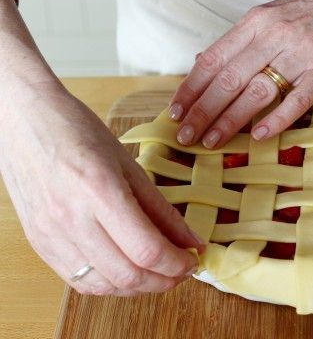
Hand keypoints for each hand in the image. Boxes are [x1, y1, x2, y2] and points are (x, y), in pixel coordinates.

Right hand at [0, 87, 203, 295]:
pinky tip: (127, 270)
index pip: (147, 249)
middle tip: (181, 269)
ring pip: (104, 286)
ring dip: (138, 287)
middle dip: (164, 280)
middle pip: (127, 275)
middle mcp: (71, 218)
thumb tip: (191, 241)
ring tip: (158, 271)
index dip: (177, 264)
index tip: (193, 260)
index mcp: (100, 190)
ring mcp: (50, 234)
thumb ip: (162, 209)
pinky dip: (110, 284)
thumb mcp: (130, 164)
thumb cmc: (78, 131)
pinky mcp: (38, 243)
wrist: (24, 120)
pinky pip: (78, 281)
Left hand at [169, 0, 312, 147]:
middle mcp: (274, 35)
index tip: (176, 111)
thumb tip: (204, 60)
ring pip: (255, 92)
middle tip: (185, 136)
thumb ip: (242, 39)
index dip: (191, 88)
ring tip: (211, 141)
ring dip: (229, 121)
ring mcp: (301, 53)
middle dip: (202, 111)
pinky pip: (296, 99)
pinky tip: (259, 137)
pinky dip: (276, 120)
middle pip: (227, 79)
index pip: (212, 59)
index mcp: (257, 21)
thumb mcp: (276, 13)